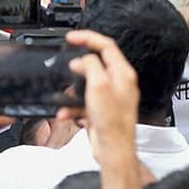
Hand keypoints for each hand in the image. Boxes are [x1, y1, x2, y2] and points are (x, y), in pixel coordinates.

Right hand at [57, 30, 138, 165]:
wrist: (113, 150)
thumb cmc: (112, 122)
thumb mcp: (98, 86)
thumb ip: (90, 66)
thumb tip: (83, 60)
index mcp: (123, 73)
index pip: (106, 45)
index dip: (88, 38)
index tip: (72, 37)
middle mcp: (118, 83)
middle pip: (96, 63)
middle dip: (78, 65)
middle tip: (67, 64)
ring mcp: (110, 97)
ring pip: (86, 83)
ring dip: (72, 89)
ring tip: (65, 96)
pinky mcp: (101, 110)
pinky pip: (83, 101)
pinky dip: (72, 105)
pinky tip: (66, 112)